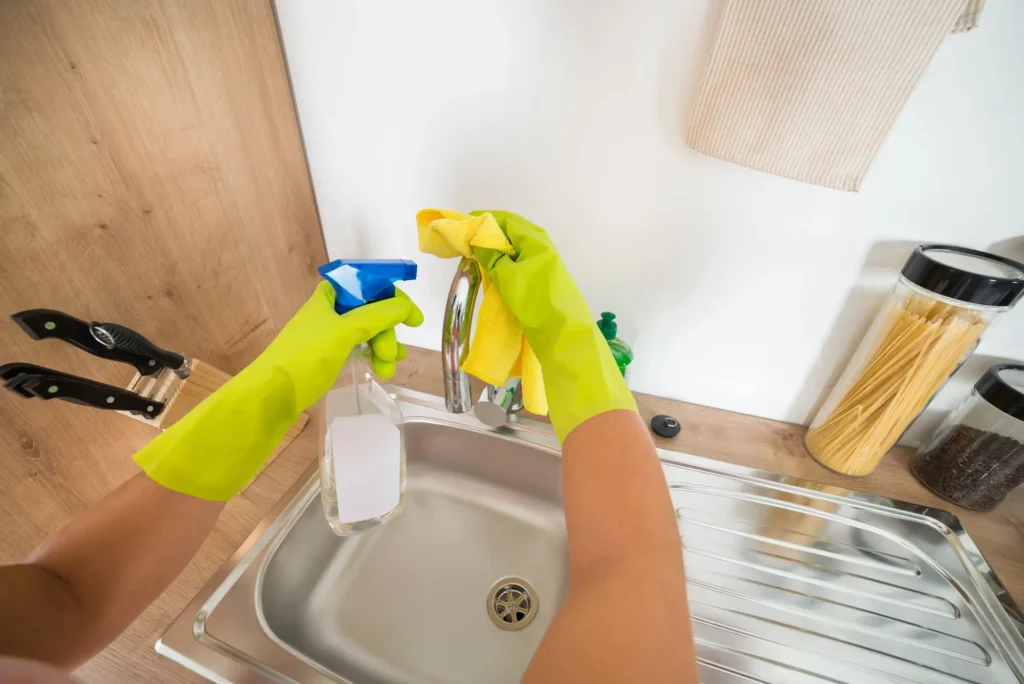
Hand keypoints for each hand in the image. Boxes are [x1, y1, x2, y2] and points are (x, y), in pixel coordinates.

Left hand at [259, 280, 423, 411]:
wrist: (272, 395)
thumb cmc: (305, 357)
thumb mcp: (344, 332)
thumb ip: (378, 316)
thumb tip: (405, 306)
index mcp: (330, 295)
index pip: (369, 285)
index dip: (393, 298)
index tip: (413, 319)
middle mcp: (330, 310)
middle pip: (371, 311)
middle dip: (386, 332)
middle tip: (390, 354)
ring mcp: (329, 334)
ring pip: (367, 333)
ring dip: (382, 348)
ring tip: (387, 370)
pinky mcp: (329, 355)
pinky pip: (359, 348)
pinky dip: (372, 356)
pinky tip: (384, 369)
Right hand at [471, 210, 635, 440]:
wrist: (564, 334)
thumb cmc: (535, 300)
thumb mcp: (507, 276)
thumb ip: (490, 255)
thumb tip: (477, 239)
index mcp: (534, 238)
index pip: (504, 219)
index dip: (481, 221)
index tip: (460, 229)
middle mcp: (541, 245)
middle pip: (509, 232)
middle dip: (486, 236)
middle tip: (464, 246)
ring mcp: (544, 262)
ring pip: (513, 249)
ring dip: (494, 252)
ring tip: (474, 260)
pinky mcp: (543, 279)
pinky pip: (518, 263)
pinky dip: (503, 264)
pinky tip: (491, 273)